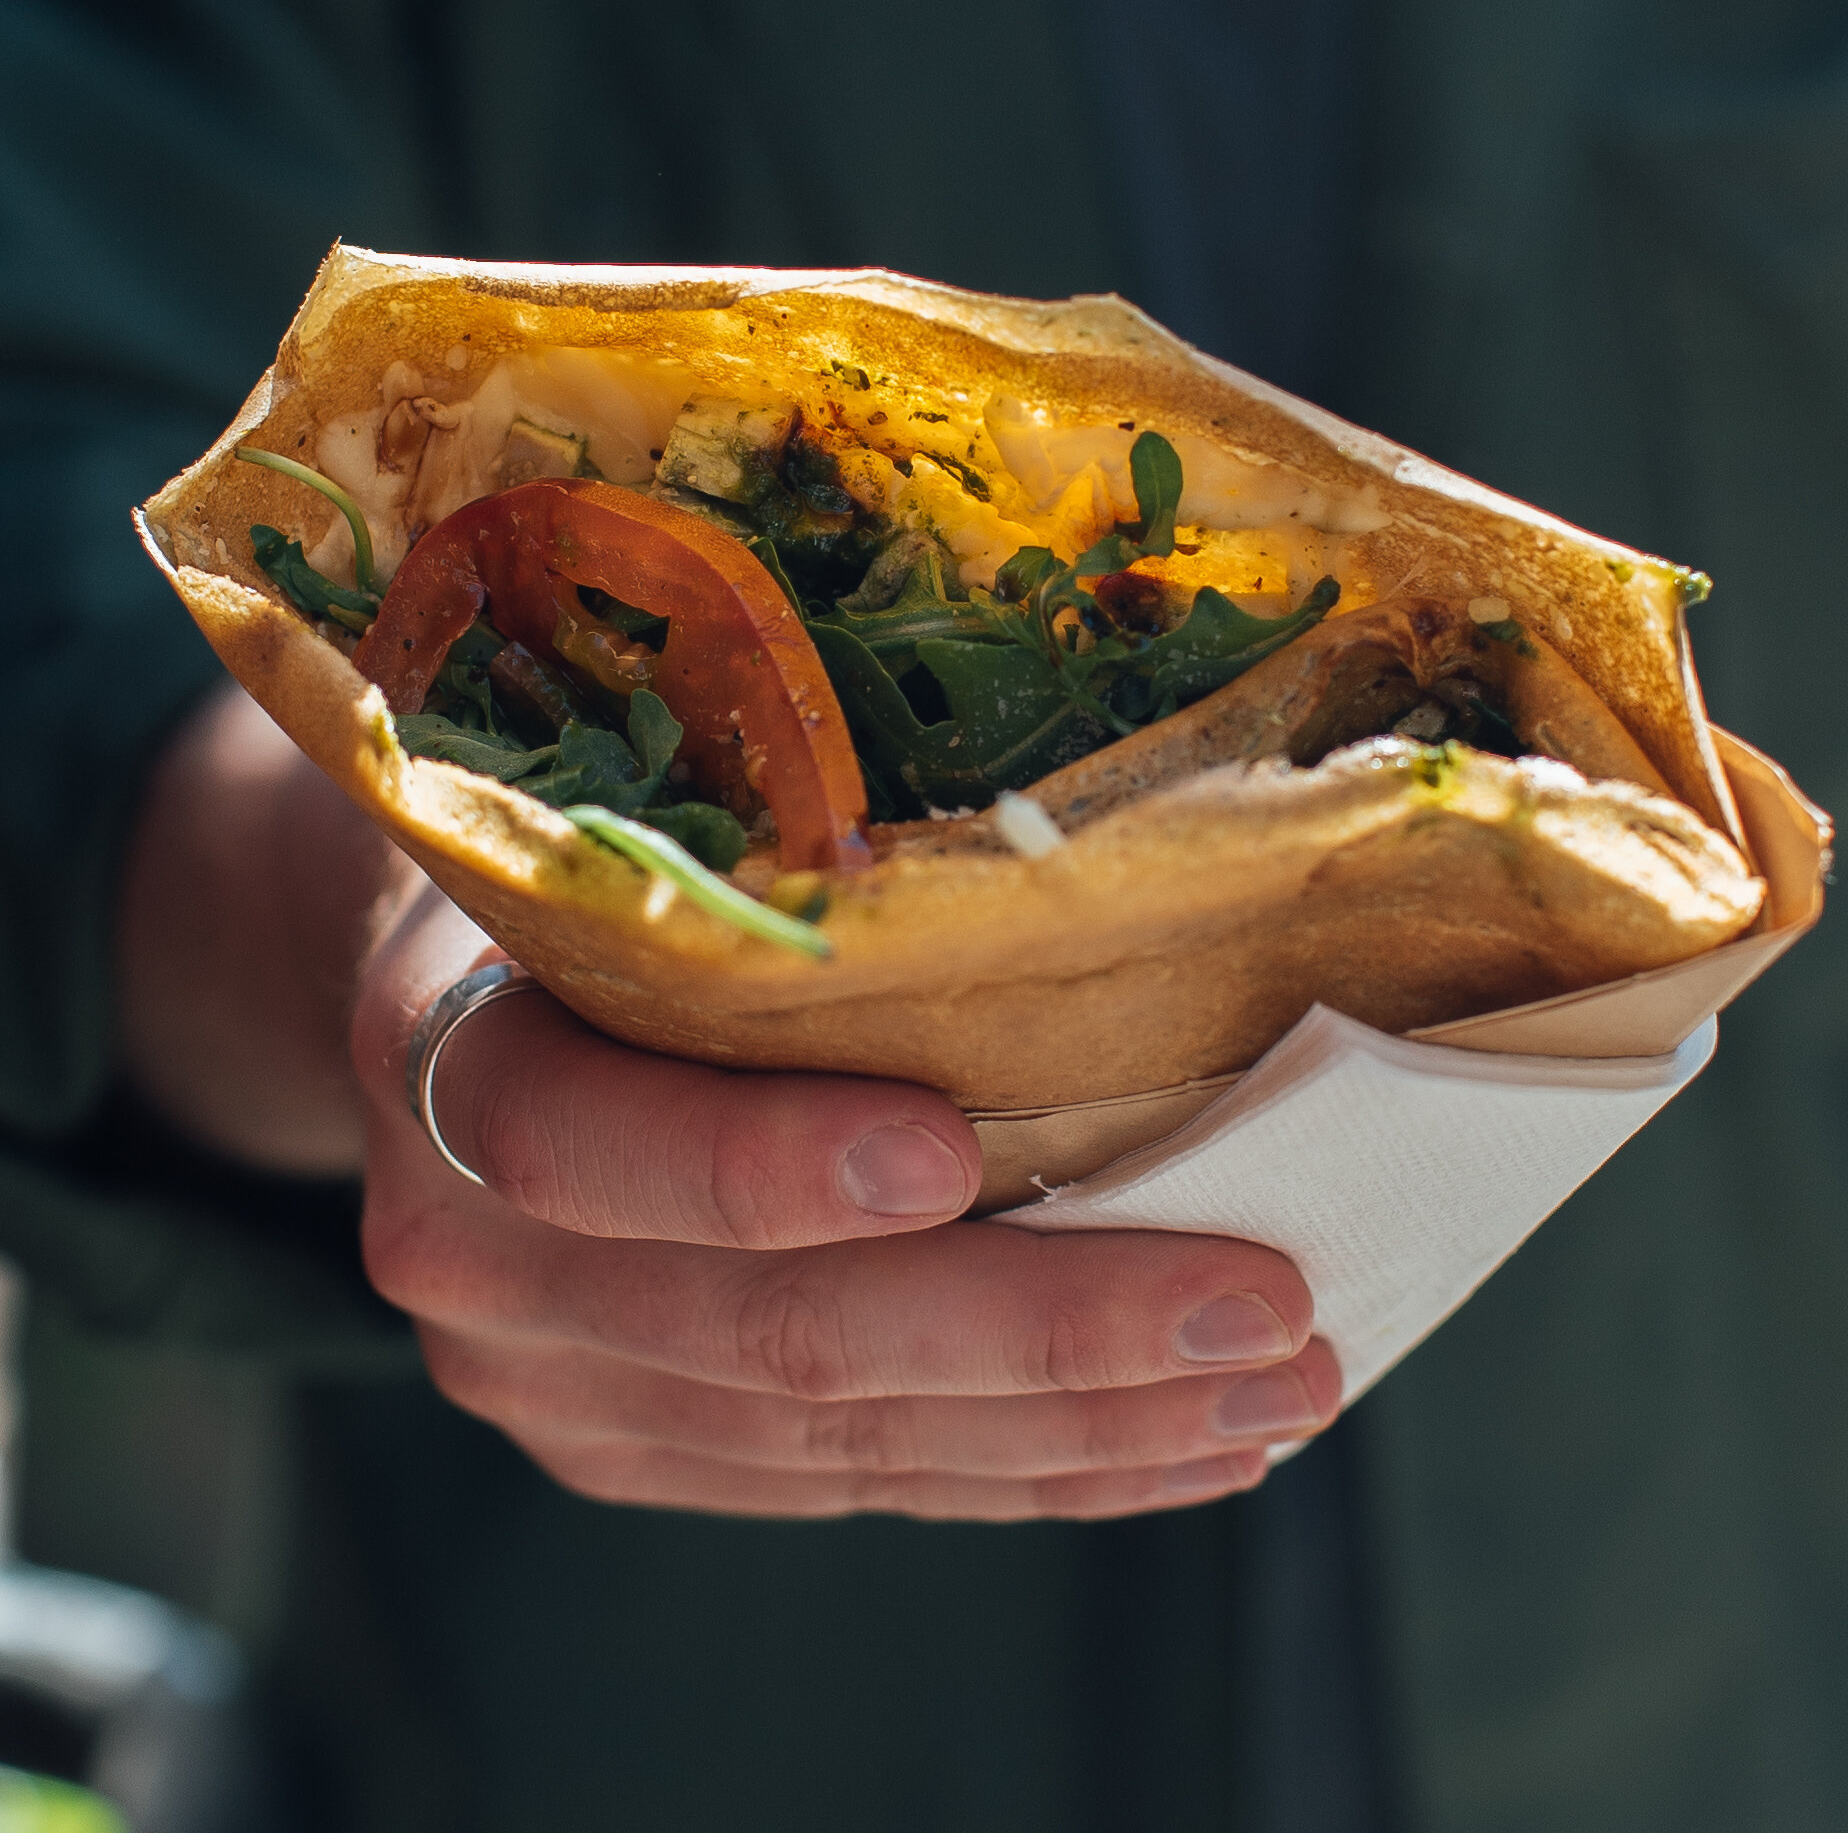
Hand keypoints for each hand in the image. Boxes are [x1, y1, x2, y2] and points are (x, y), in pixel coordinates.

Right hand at [353, 885, 1341, 1521]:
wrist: (465, 993)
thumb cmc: (598, 861)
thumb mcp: (629, 820)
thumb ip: (760, 882)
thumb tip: (1088, 887)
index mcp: (442, 1059)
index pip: (580, 1142)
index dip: (761, 1164)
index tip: (961, 1150)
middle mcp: (470, 1254)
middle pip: (768, 1331)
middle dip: (1042, 1332)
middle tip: (1264, 1306)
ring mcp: (552, 1382)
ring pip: (840, 1438)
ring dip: (1084, 1427)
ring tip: (1281, 1385)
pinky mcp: (632, 1447)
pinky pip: (850, 1486)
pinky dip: (1030, 1470)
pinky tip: (1180, 1445)